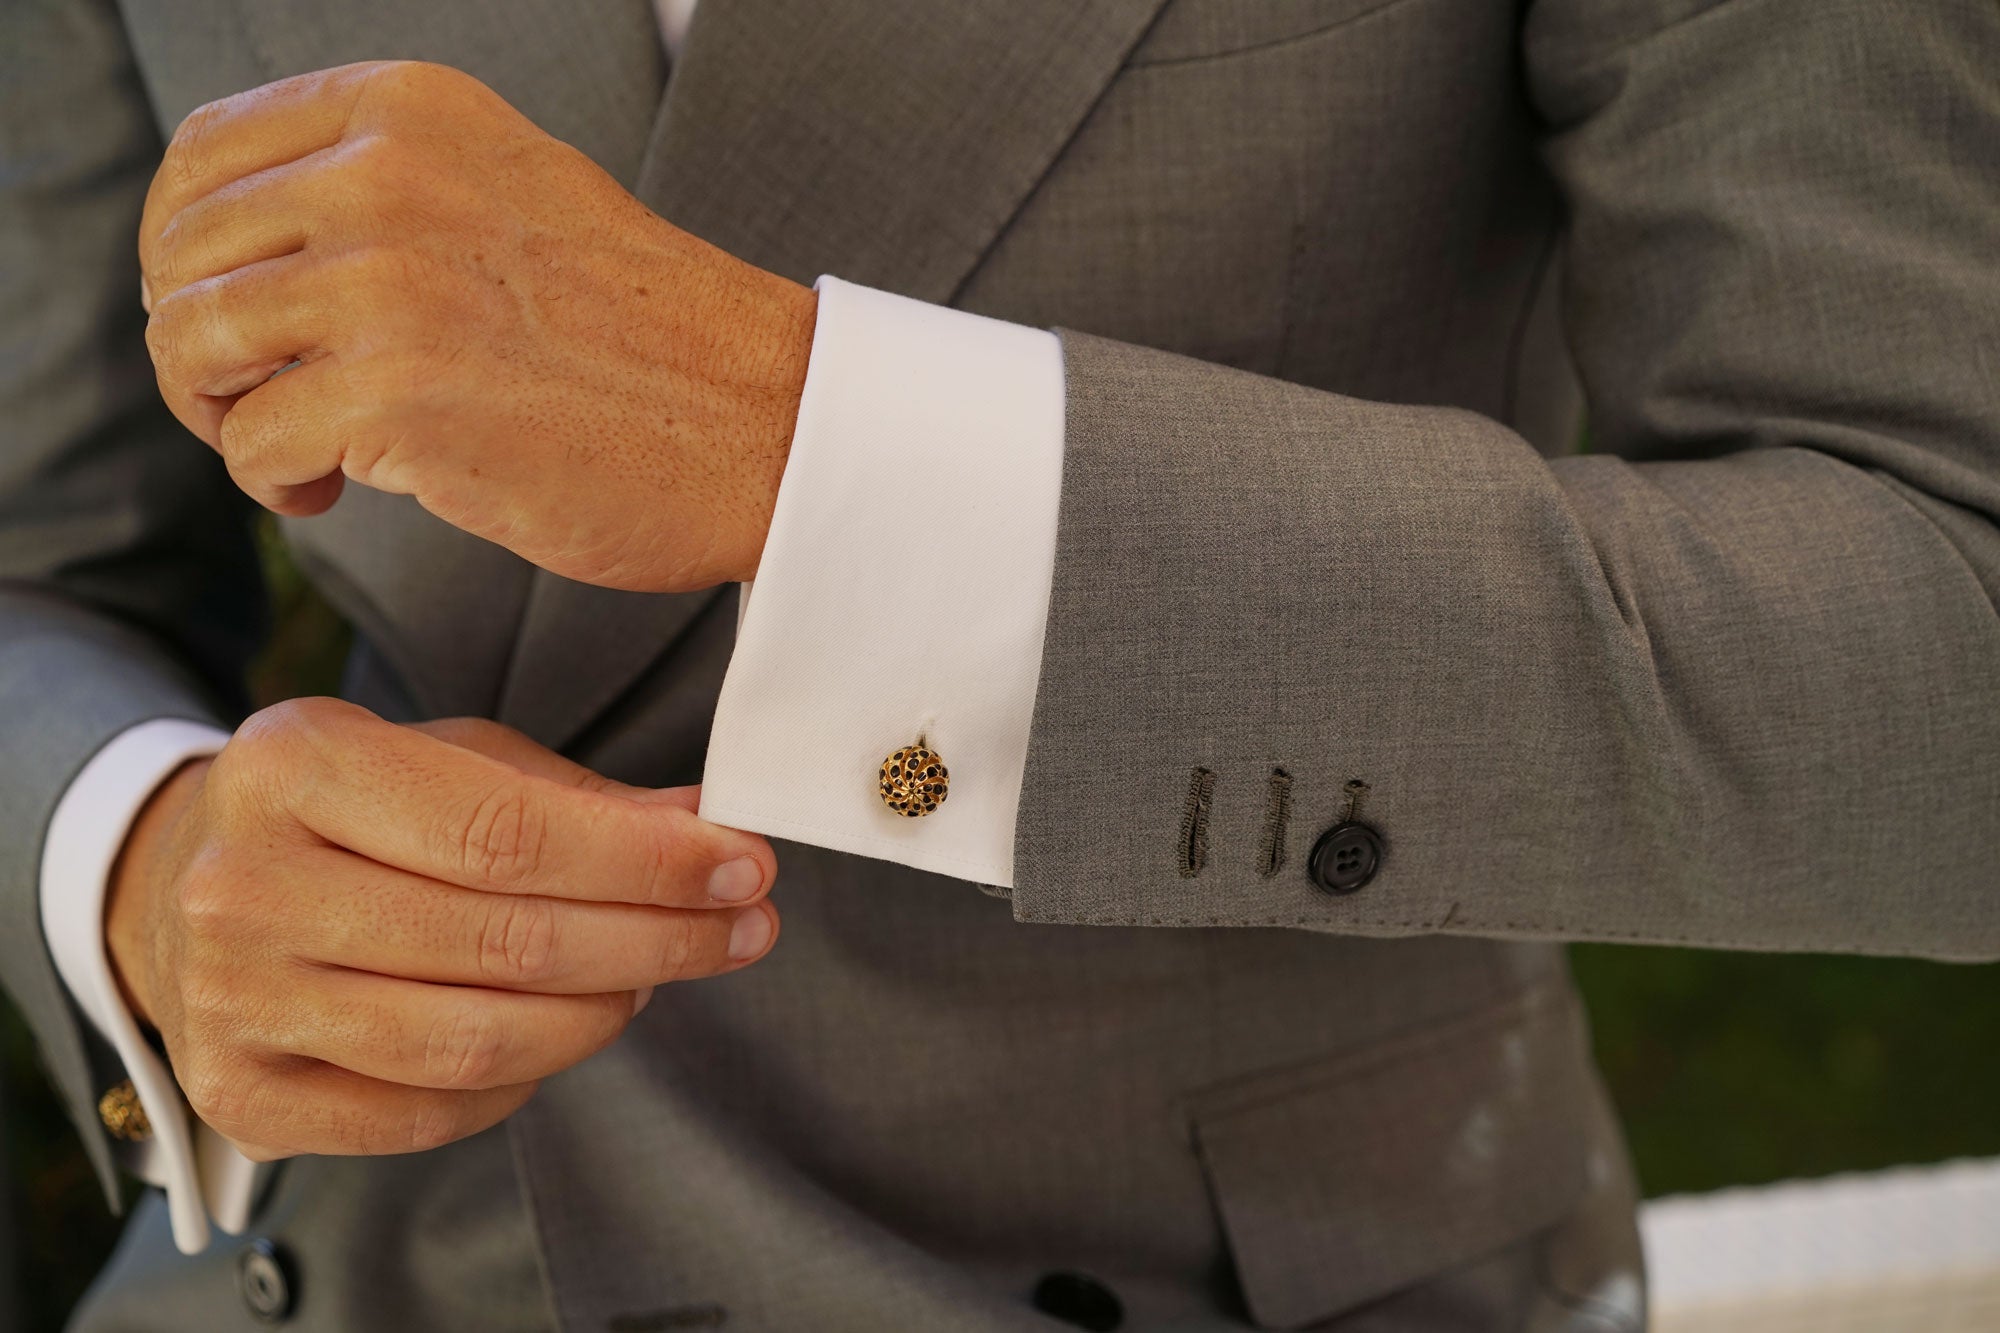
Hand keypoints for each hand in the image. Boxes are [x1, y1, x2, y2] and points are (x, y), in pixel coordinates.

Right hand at [104, 699, 778, 1158]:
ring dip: (603, 1014)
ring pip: (473, 1041)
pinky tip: (565, 1030)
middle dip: (656, 939)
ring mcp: (233, 998)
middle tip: (744, 927)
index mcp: (294, 764)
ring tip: (656, 976)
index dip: (644, 863)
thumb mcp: (447, 758)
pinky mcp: (242, 1093)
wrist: (183, 885)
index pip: (505, 832)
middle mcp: (243, 883)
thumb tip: (707, 835)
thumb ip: (576, 798)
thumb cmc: (347, 811)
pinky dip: (524, 1079)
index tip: (744, 866)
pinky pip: (428, 1113)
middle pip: (503, 942)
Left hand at [137, 61, 816, 591]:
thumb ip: (382, 189)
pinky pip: (252, 444)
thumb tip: (236, 250)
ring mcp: (391, 282)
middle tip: (271, 403)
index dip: (186, 254)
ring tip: (307, 450)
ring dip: (227, 418)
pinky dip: (277, 484)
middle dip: (203, 349)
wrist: (765, 423)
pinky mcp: (401, 395)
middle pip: (180, 258)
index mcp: (410, 110)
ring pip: (193, 346)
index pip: (203, 158)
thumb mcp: (507, 194)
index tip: (238, 322)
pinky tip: (341, 490)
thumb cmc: (644, 337)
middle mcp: (387, 174)